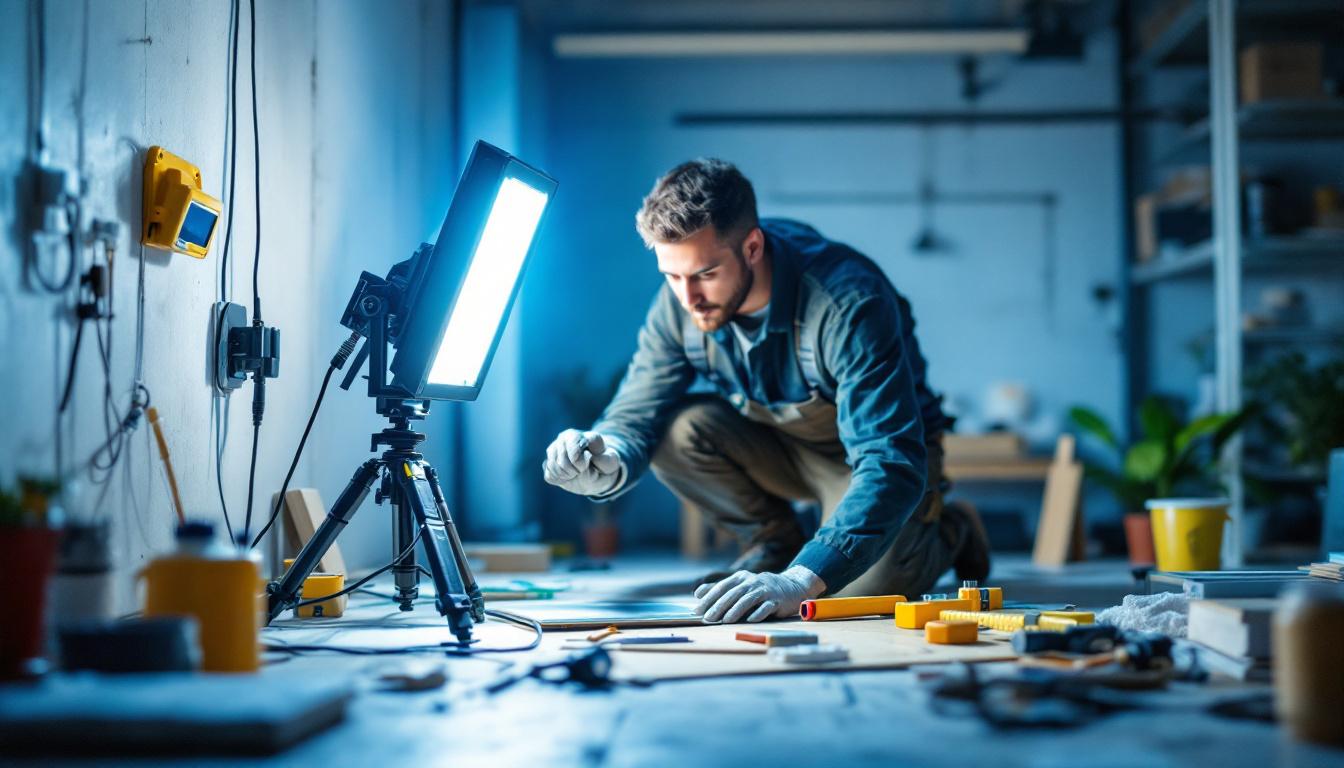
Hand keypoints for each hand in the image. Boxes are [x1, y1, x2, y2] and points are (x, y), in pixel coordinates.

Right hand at [542, 429, 622, 495]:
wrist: (596, 471)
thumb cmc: (604, 465)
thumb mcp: (611, 463)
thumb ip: (604, 460)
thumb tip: (585, 457)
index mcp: (582, 435)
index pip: (574, 448)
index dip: (579, 463)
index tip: (585, 466)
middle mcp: (565, 437)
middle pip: (562, 460)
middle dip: (574, 471)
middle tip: (581, 471)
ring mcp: (554, 448)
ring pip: (553, 466)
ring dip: (566, 476)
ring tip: (575, 474)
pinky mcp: (548, 461)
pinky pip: (549, 475)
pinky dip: (559, 480)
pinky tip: (567, 476)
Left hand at [693, 565, 825, 623]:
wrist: (792, 587)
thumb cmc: (761, 589)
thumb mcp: (741, 585)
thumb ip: (720, 589)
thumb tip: (698, 593)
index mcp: (741, 578)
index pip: (722, 587)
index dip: (709, 599)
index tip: (697, 610)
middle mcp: (752, 582)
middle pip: (733, 594)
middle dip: (719, 607)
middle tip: (708, 618)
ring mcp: (765, 590)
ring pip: (748, 600)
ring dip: (736, 611)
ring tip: (726, 620)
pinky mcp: (777, 600)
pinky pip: (766, 607)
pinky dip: (758, 613)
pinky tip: (750, 621)